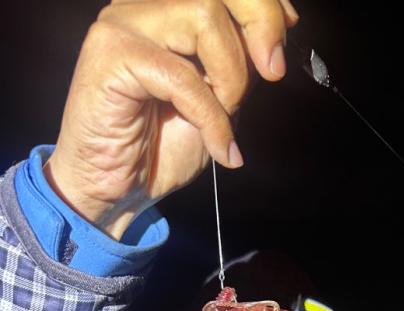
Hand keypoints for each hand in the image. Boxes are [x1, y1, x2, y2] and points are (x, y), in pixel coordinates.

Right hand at [44, 0, 297, 238]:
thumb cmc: (162, 148)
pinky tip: (219, 148)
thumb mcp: (220, 100)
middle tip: (273, 72)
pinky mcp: (110, 52)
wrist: (115, 191)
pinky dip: (210, 117)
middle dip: (260, 22)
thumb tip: (279, 29)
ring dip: (230, 75)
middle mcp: (145, 5)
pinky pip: (182, 76)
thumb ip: (241, 61)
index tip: (286, 38)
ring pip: (202, 15)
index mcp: (170, 8)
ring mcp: (124, 22)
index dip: (266, 4)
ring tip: (225, 116)